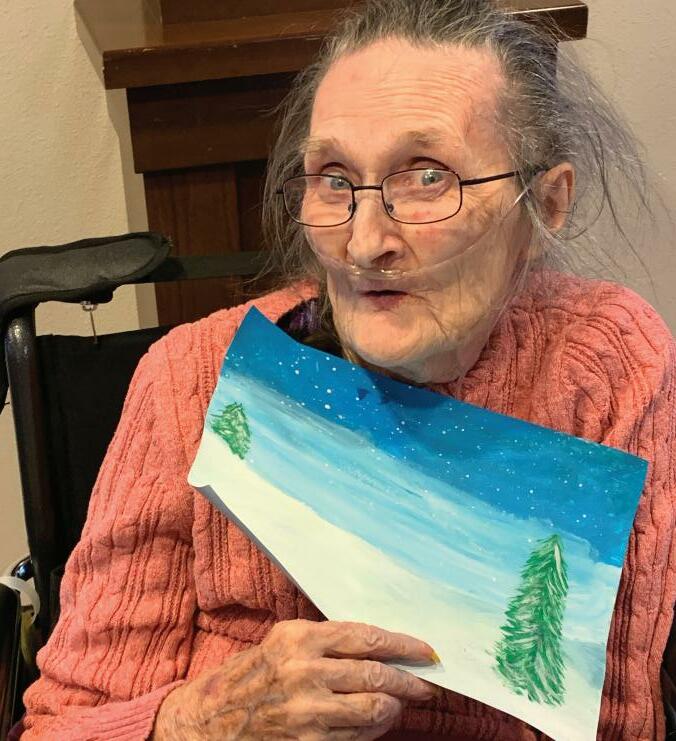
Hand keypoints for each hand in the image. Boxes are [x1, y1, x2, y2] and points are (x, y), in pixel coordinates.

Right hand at [152, 619, 438, 739]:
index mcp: (300, 638)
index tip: (425, 650)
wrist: (208, 721)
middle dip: (410, 679)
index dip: (402, 644)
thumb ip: (326, 640)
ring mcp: (307, 711)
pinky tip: (377, 720)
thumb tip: (380, 646)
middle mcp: (304, 671)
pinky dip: (375, 728)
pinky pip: (358, 737)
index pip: (366, 637)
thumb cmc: (252, 675)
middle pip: (376, 673)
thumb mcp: (283, 641)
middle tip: (428, 682)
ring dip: (395, 706)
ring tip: (402, 702)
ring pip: (374, 708)